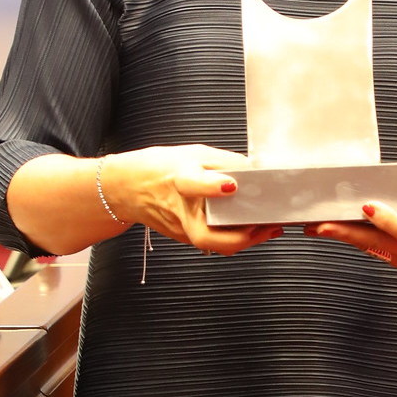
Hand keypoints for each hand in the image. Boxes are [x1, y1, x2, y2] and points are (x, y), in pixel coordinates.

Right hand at [100, 144, 282, 255]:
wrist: (127, 187)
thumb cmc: (161, 167)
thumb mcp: (193, 153)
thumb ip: (222, 162)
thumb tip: (254, 169)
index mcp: (178, 179)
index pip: (192, 184)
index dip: (212, 186)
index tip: (231, 185)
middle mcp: (178, 208)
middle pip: (205, 234)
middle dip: (240, 236)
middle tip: (267, 225)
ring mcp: (179, 228)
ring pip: (213, 244)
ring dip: (244, 239)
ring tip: (269, 227)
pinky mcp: (182, 237)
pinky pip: (212, 242)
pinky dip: (234, 238)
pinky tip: (252, 229)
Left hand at [302, 141, 396, 272]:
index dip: (387, 221)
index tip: (366, 206)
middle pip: (381, 244)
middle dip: (348, 233)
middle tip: (321, 224)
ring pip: (372, 248)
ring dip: (344, 237)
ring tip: (316, 225)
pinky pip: (372, 249)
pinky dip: (353, 238)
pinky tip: (332, 228)